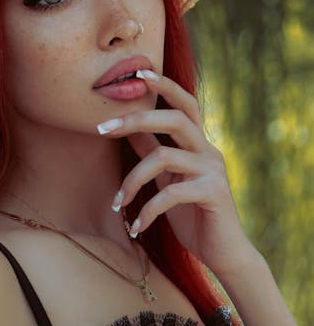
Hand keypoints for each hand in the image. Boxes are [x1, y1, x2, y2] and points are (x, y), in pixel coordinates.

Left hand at [97, 70, 253, 277]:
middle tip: (102, 128)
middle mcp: (208, 150)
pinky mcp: (214, 193)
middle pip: (175, 118)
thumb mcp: (167, 180)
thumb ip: (152, 153)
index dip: (164, 86)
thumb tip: (128, 130)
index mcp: (198, 144)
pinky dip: (147, 210)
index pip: (184, 104)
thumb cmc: (191, 213)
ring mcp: (213, 170)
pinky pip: (171, 192)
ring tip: (117, 203)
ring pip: (164, 156)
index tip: (138, 73)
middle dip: (136, 119)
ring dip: (132, 180)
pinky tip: (136, 227)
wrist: (223, 252)